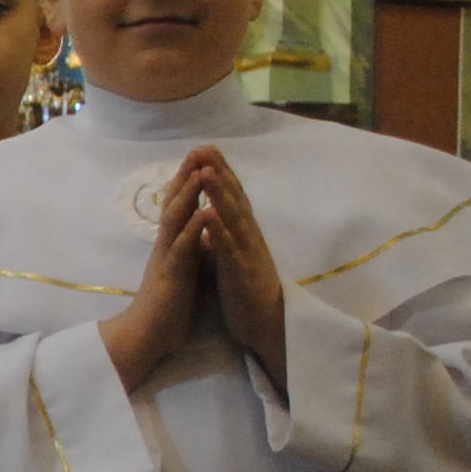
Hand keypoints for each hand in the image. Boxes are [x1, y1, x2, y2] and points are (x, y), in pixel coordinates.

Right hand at [99, 148, 212, 391]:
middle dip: (187, 177)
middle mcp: (167, 246)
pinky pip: (183, 249)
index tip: (201, 159)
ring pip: (176, 220)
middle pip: (175, 204)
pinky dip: (194, 230)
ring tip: (201, 171)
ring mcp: (167, 258)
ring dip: (188, 195)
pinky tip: (205, 213)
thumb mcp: (183, 272)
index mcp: (173, 246)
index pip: (180, 208)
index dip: (189, 183)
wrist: (146, 337)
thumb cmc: (166, 308)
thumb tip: (199, 234)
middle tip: (198, 150)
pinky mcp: (171, 275)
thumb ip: (190, 251)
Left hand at [190, 153, 287, 383]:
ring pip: (233, 218)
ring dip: (219, 194)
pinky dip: (219, 231)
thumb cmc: (245, 289)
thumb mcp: (232, 255)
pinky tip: (209, 215)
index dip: (220, 172)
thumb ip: (224, 234)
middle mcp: (247, 237)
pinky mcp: (241, 274)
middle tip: (205, 147)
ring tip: (206, 171)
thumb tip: (211, 215)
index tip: (206, 149)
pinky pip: (229, 250)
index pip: (231, 196)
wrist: (265, 324)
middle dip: (219, 172)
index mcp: (242, 233)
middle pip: (234, 198)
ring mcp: (246, 253)